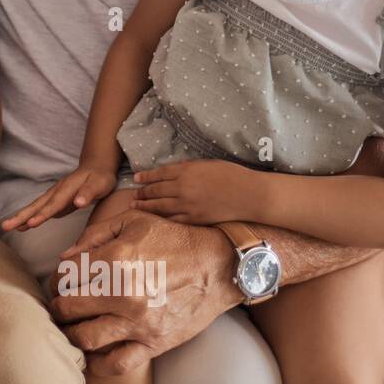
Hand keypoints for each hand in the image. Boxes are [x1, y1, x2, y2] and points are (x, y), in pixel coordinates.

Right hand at [1, 164, 116, 230]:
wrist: (96, 167)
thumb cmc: (100, 177)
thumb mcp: (100, 184)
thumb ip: (89, 193)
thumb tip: (78, 203)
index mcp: (67, 188)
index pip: (53, 204)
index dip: (42, 214)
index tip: (31, 223)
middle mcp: (56, 191)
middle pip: (37, 205)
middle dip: (21, 216)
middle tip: (5, 226)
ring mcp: (54, 196)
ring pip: (35, 207)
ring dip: (21, 217)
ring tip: (7, 227)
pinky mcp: (55, 201)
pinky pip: (39, 210)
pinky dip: (29, 217)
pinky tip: (22, 226)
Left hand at [48, 209, 240, 374]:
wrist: (220, 265)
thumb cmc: (175, 239)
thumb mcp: (134, 220)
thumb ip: (95, 235)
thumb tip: (65, 257)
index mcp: (114, 259)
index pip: (65, 275)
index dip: (55, 280)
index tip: (58, 284)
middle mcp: (123, 292)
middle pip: (68, 306)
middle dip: (58, 306)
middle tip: (60, 305)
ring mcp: (139, 321)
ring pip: (85, 337)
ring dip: (70, 334)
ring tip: (70, 329)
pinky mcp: (155, 343)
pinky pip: (117, 364)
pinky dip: (98, 364)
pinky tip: (92, 355)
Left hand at [132, 159, 258, 225]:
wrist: (249, 195)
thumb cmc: (232, 175)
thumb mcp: (208, 164)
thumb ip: (189, 167)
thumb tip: (173, 170)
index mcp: (187, 171)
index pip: (159, 174)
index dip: (145, 176)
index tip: (136, 178)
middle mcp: (183, 188)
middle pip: (156, 190)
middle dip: (142, 192)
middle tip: (134, 194)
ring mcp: (188, 205)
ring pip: (160, 206)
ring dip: (145, 206)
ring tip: (135, 206)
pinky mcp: (195, 219)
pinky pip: (173, 220)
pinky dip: (161, 218)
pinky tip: (153, 218)